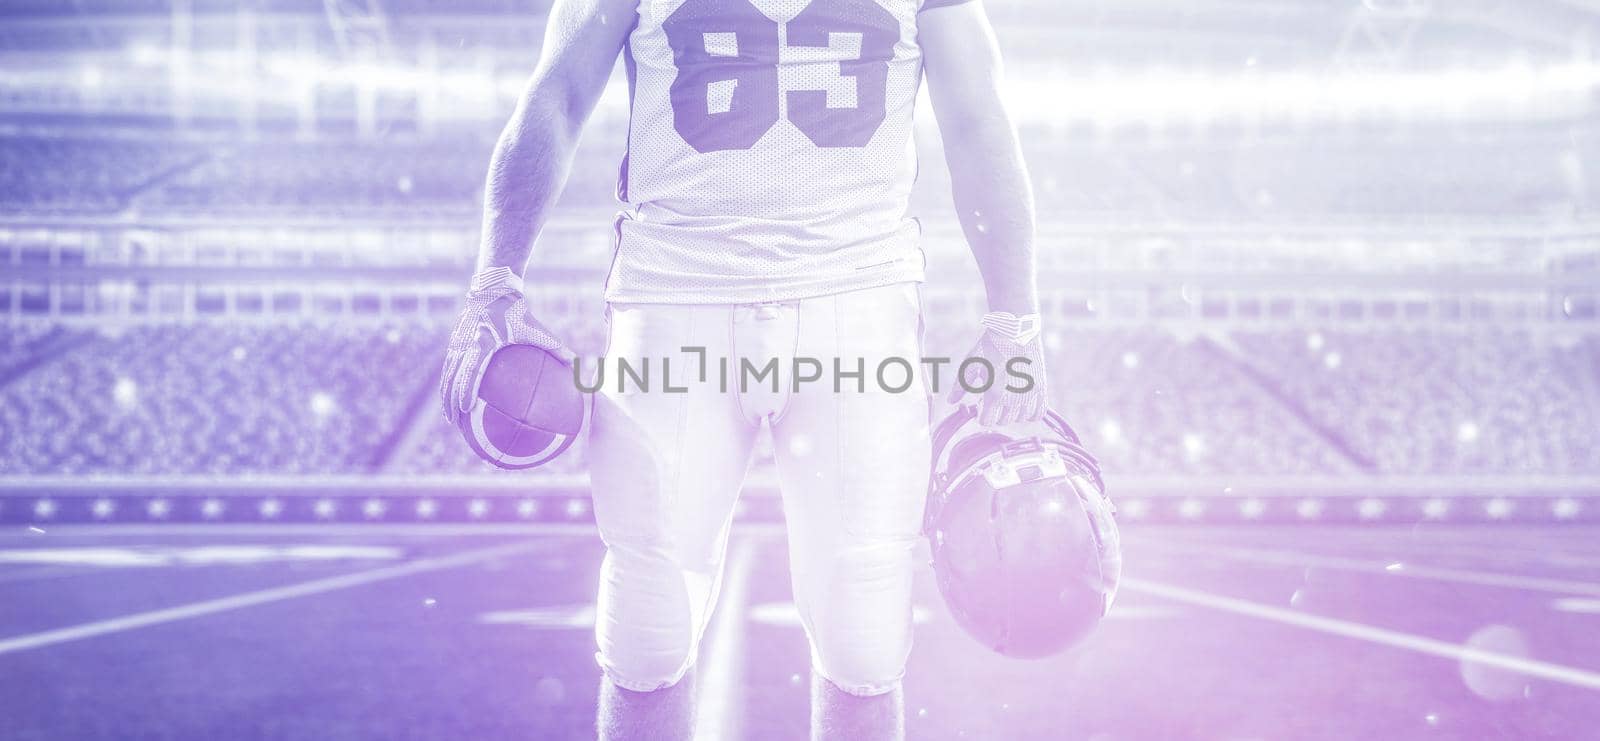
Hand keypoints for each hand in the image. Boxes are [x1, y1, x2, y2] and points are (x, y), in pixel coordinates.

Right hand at [439, 280, 571, 424]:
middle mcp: (465, 343)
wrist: (493, 289)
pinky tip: (453, 399)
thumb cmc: (516, 311)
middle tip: (453, 423)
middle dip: (450, 401)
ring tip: (449, 418)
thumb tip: (575, 366)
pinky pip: (450, 367)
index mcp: (483, 341)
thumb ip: (554, 347)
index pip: (471, 370)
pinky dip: (449, 384)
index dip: (465, 390)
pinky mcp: (455, 341)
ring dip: (446, 396)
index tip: (466, 409)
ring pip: (448, 374)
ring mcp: (457, 342)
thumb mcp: (535, 328)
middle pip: (453, 377)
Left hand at [947, 330, 1048, 426]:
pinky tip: (1023, 402)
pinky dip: (1030, 413)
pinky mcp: (1041, 389)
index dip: (982, 415)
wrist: (1015, 331)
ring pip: (1021, 419)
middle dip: (996, 413)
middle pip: (1004, 421)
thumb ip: (959, 387)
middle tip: (994, 397)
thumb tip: (950, 402)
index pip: (987, 422)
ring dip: (1013, 413)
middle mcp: (1014, 398)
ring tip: (1008, 398)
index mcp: (994, 394)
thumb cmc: (990, 347)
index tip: (981, 404)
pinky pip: (1038, 413)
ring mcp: (1030, 394)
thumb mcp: (970, 365)